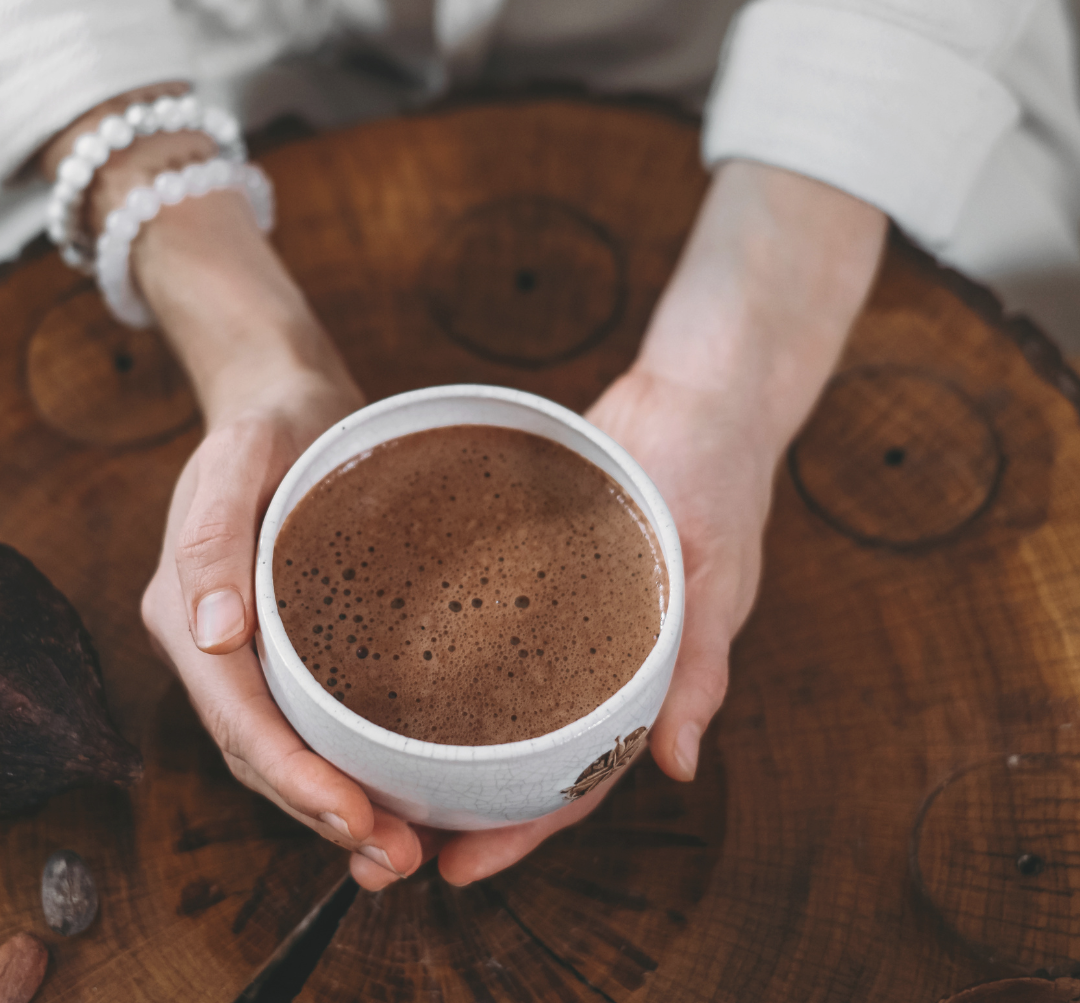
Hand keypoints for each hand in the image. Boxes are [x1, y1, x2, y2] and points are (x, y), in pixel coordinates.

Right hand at [141, 367, 425, 875]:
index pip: (240, 720)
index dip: (295, 781)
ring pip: (285, 749)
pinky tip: (398, 783)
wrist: (288, 400)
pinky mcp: (293, 641)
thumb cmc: (270, 424)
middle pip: (261, 753)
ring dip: (338, 804)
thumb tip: (214, 637)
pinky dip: (349, 762)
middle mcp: (214, 645)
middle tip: (397, 856)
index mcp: (189, 613)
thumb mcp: (241, 458)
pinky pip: (312, 717)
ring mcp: (251, 648)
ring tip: (404, 844)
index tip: (358, 820)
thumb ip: (214, 540)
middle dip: (323, 813)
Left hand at [429, 368, 773, 884]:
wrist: (695, 395)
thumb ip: (700, 665)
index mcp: (643, 675)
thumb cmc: (721, 479)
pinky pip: (485, 615)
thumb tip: (679, 763)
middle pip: (525, 746)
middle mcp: (594, 654)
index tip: (464, 864)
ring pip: (499, 690)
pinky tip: (389, 659)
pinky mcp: (529, 561)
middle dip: (468, 798)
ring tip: (378, 767)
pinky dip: (447, 648)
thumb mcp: (718, 572)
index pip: (580, 774)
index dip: (526, 826)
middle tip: (394, 830)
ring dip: (448, 734)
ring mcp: (560, 610)